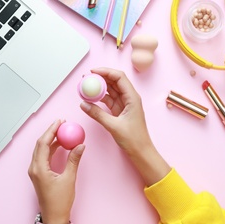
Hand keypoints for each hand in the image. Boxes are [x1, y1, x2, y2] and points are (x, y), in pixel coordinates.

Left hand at [28, 120, 84, 223]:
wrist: (53, 217)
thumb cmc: (60, 201)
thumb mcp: (69, 179)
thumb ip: (74, 160)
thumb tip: (80, 145)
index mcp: (39, 168)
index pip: (43, 143)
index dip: (51, 130)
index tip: (60, 122)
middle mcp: (34, 168)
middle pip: (40, 144)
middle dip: (50, 132)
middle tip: (61, 124)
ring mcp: (35, 171)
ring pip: (41, 150)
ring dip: (50, 140)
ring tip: (62, 132)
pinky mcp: (39, 174)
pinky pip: (43, 156)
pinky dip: (51, 149)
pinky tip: (59, 145)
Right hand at [80, 68, 170, 185]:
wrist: (141, 151)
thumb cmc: (134, 139)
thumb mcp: (113, 126)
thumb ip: (97, 114)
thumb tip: (84, 104)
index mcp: (132, 98)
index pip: (119, 77)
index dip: (105, 71)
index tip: (92, 72)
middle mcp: (129, 98)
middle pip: (114, 81)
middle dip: (100, 78)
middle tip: (86, 78)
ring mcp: (125, 104)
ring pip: (111, 90)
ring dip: (99, 88)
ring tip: (86, 87)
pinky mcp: (120, 111)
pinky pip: (109, 100)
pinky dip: (100, 98)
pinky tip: (91, 98)